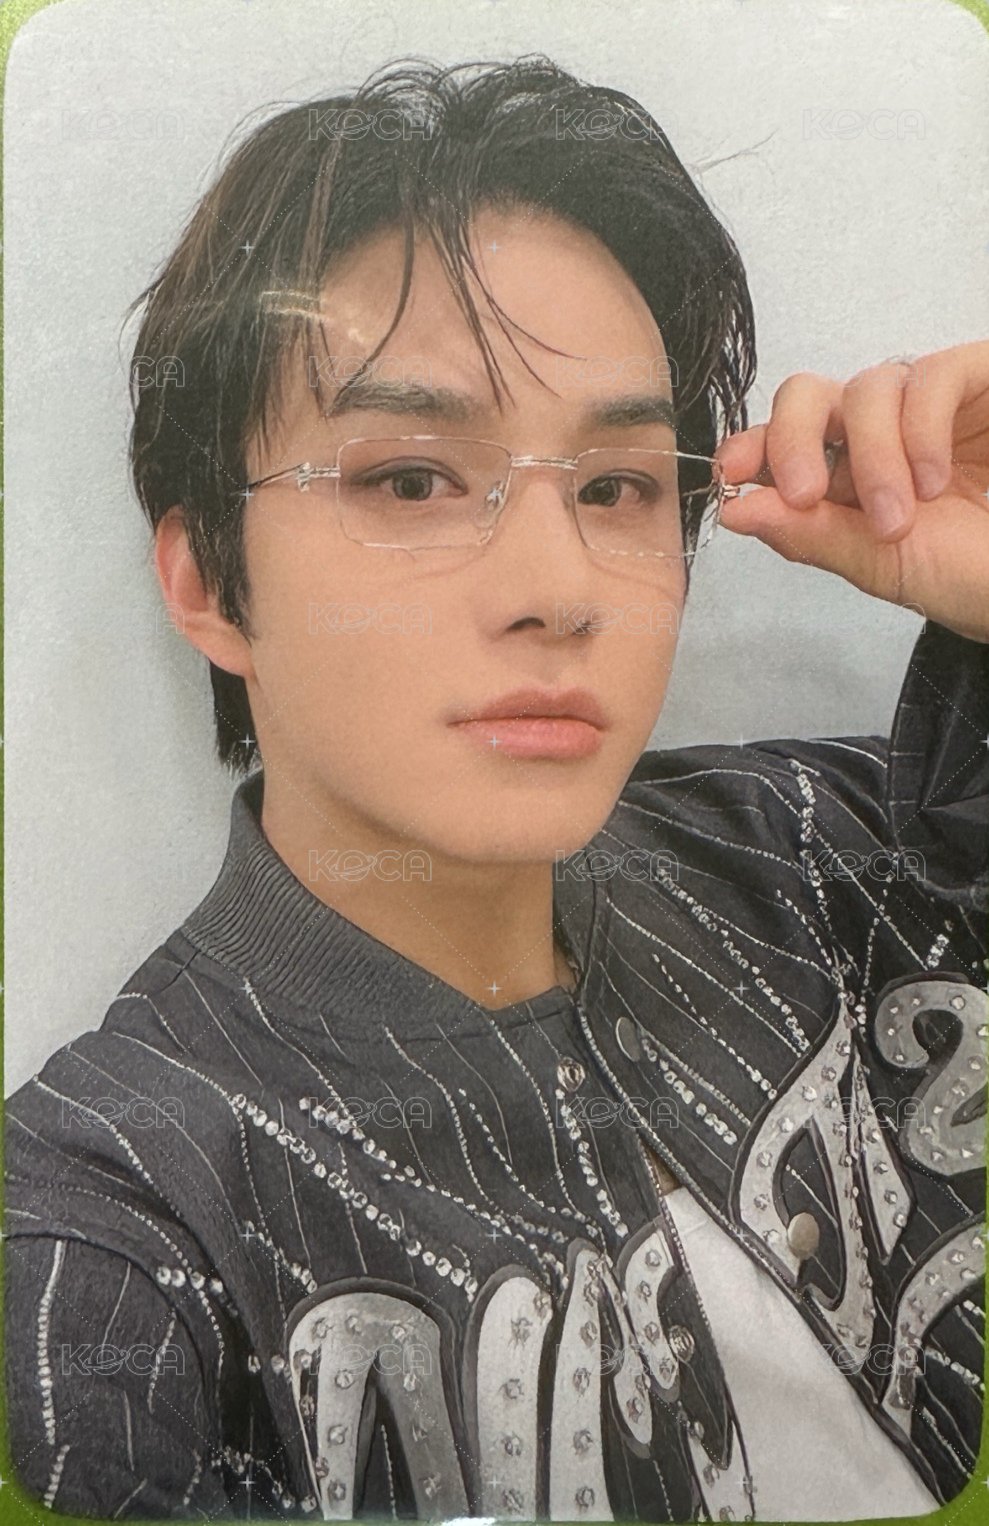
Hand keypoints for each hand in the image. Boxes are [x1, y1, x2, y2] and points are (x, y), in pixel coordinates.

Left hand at [714, 340, 988, 641]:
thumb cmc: (971, 576)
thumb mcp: (883, 567)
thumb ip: (812, 538)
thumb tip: (734, 513)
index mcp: (846, 478)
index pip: (782, 443)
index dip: (750, 447)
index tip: (730, 473)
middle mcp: (880, 434)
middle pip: (809, 396)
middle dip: (793, 440)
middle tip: (805, 491)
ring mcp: (930, 406)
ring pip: (867, 389)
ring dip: (872, 458)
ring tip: (901, 518)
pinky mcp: (979, 380)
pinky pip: (932, 377)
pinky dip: (920, 430)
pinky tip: (935, 481)